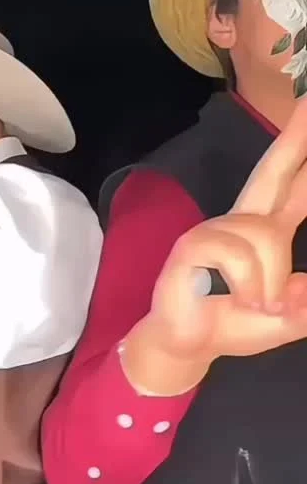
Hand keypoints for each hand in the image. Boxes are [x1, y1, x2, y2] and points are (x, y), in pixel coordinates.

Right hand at [124, 98, 306, 391]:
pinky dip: (248, 283)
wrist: (189, 346)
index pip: (294, 188)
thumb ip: (303, 304)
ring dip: (270, 281)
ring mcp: (215, 229)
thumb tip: (303, 286)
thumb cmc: (232, 324)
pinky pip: (237, 255)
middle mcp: (242, 222)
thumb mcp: (286, 319)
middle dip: (294, 137)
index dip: (303, 157)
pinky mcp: (193, 245)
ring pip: (266, 237)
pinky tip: (236, 297)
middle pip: (272, 171)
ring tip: (258, 304)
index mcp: (266, 232)